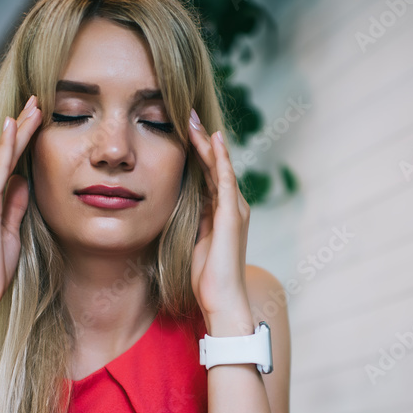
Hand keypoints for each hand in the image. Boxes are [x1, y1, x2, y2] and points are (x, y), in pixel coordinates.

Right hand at [0, 95, 41, 310]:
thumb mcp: (12, 232)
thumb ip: (16, 206)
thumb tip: (23, 183)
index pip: (7, 162)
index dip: (22, 140)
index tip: (36, 119)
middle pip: (4, 151)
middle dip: (22, 125)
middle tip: (37, 100)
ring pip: (2, 153)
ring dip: (19, 128)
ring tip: (34, 105)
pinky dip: (7, 145)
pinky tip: (14, 125)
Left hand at [187, 109, 252, 328]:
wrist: (221, 300)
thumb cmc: (206, 279)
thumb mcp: (193, 242)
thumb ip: (192, 222)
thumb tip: (178, 206)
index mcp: (222, 212)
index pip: (209, 174)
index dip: (197, 152)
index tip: (182, 130)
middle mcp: (233, 206)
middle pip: (215, 165)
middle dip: (201, 140)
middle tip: (187, 113)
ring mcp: (235, 209)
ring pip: (220, 167)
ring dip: (207, 142)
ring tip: (193, 119)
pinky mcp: (232, 215)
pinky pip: (225, 180)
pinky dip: (220, 158)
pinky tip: (213, 140)